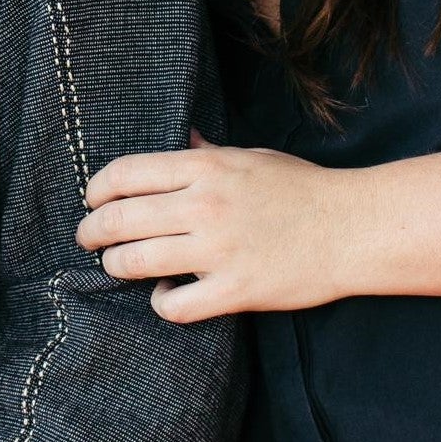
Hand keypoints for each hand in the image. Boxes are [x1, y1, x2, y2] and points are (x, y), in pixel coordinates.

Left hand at [78, 136, 440, 319]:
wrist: (353, 227)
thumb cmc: (303, 188)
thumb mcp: (250, 156)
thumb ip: (206, 151)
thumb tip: (179, 136)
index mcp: (205, 167)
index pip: (125, 174)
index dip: (97, 189)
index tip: (90, 200)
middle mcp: (203, 205)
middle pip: (120, 219)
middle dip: (92, 231)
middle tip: (87, 238)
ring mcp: (217, 250)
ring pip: (135, 261)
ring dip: (117, 265)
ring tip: (117, 265)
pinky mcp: (234, 291)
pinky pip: (174, 305)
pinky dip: (161, 302)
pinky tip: (165, 294)